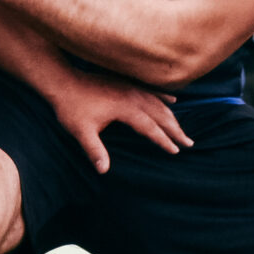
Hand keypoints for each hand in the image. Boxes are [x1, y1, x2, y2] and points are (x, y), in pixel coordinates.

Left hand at [45, 70, 189, 173]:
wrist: (63, 82)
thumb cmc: (71, 108)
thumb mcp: (81, 132)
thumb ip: (94, 150)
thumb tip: (103, 171)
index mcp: (125, 108)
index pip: (150, 127)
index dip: (164, 140)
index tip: (176, 151)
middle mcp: (132, 96)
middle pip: (160, 114)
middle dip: (175, 129)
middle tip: (189, 143)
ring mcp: (130, 88)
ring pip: (158, 102)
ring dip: (172, 116)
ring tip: (182, 129)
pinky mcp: (126, 84)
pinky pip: (150, 90)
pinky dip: (163, 95)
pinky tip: (173, 98)